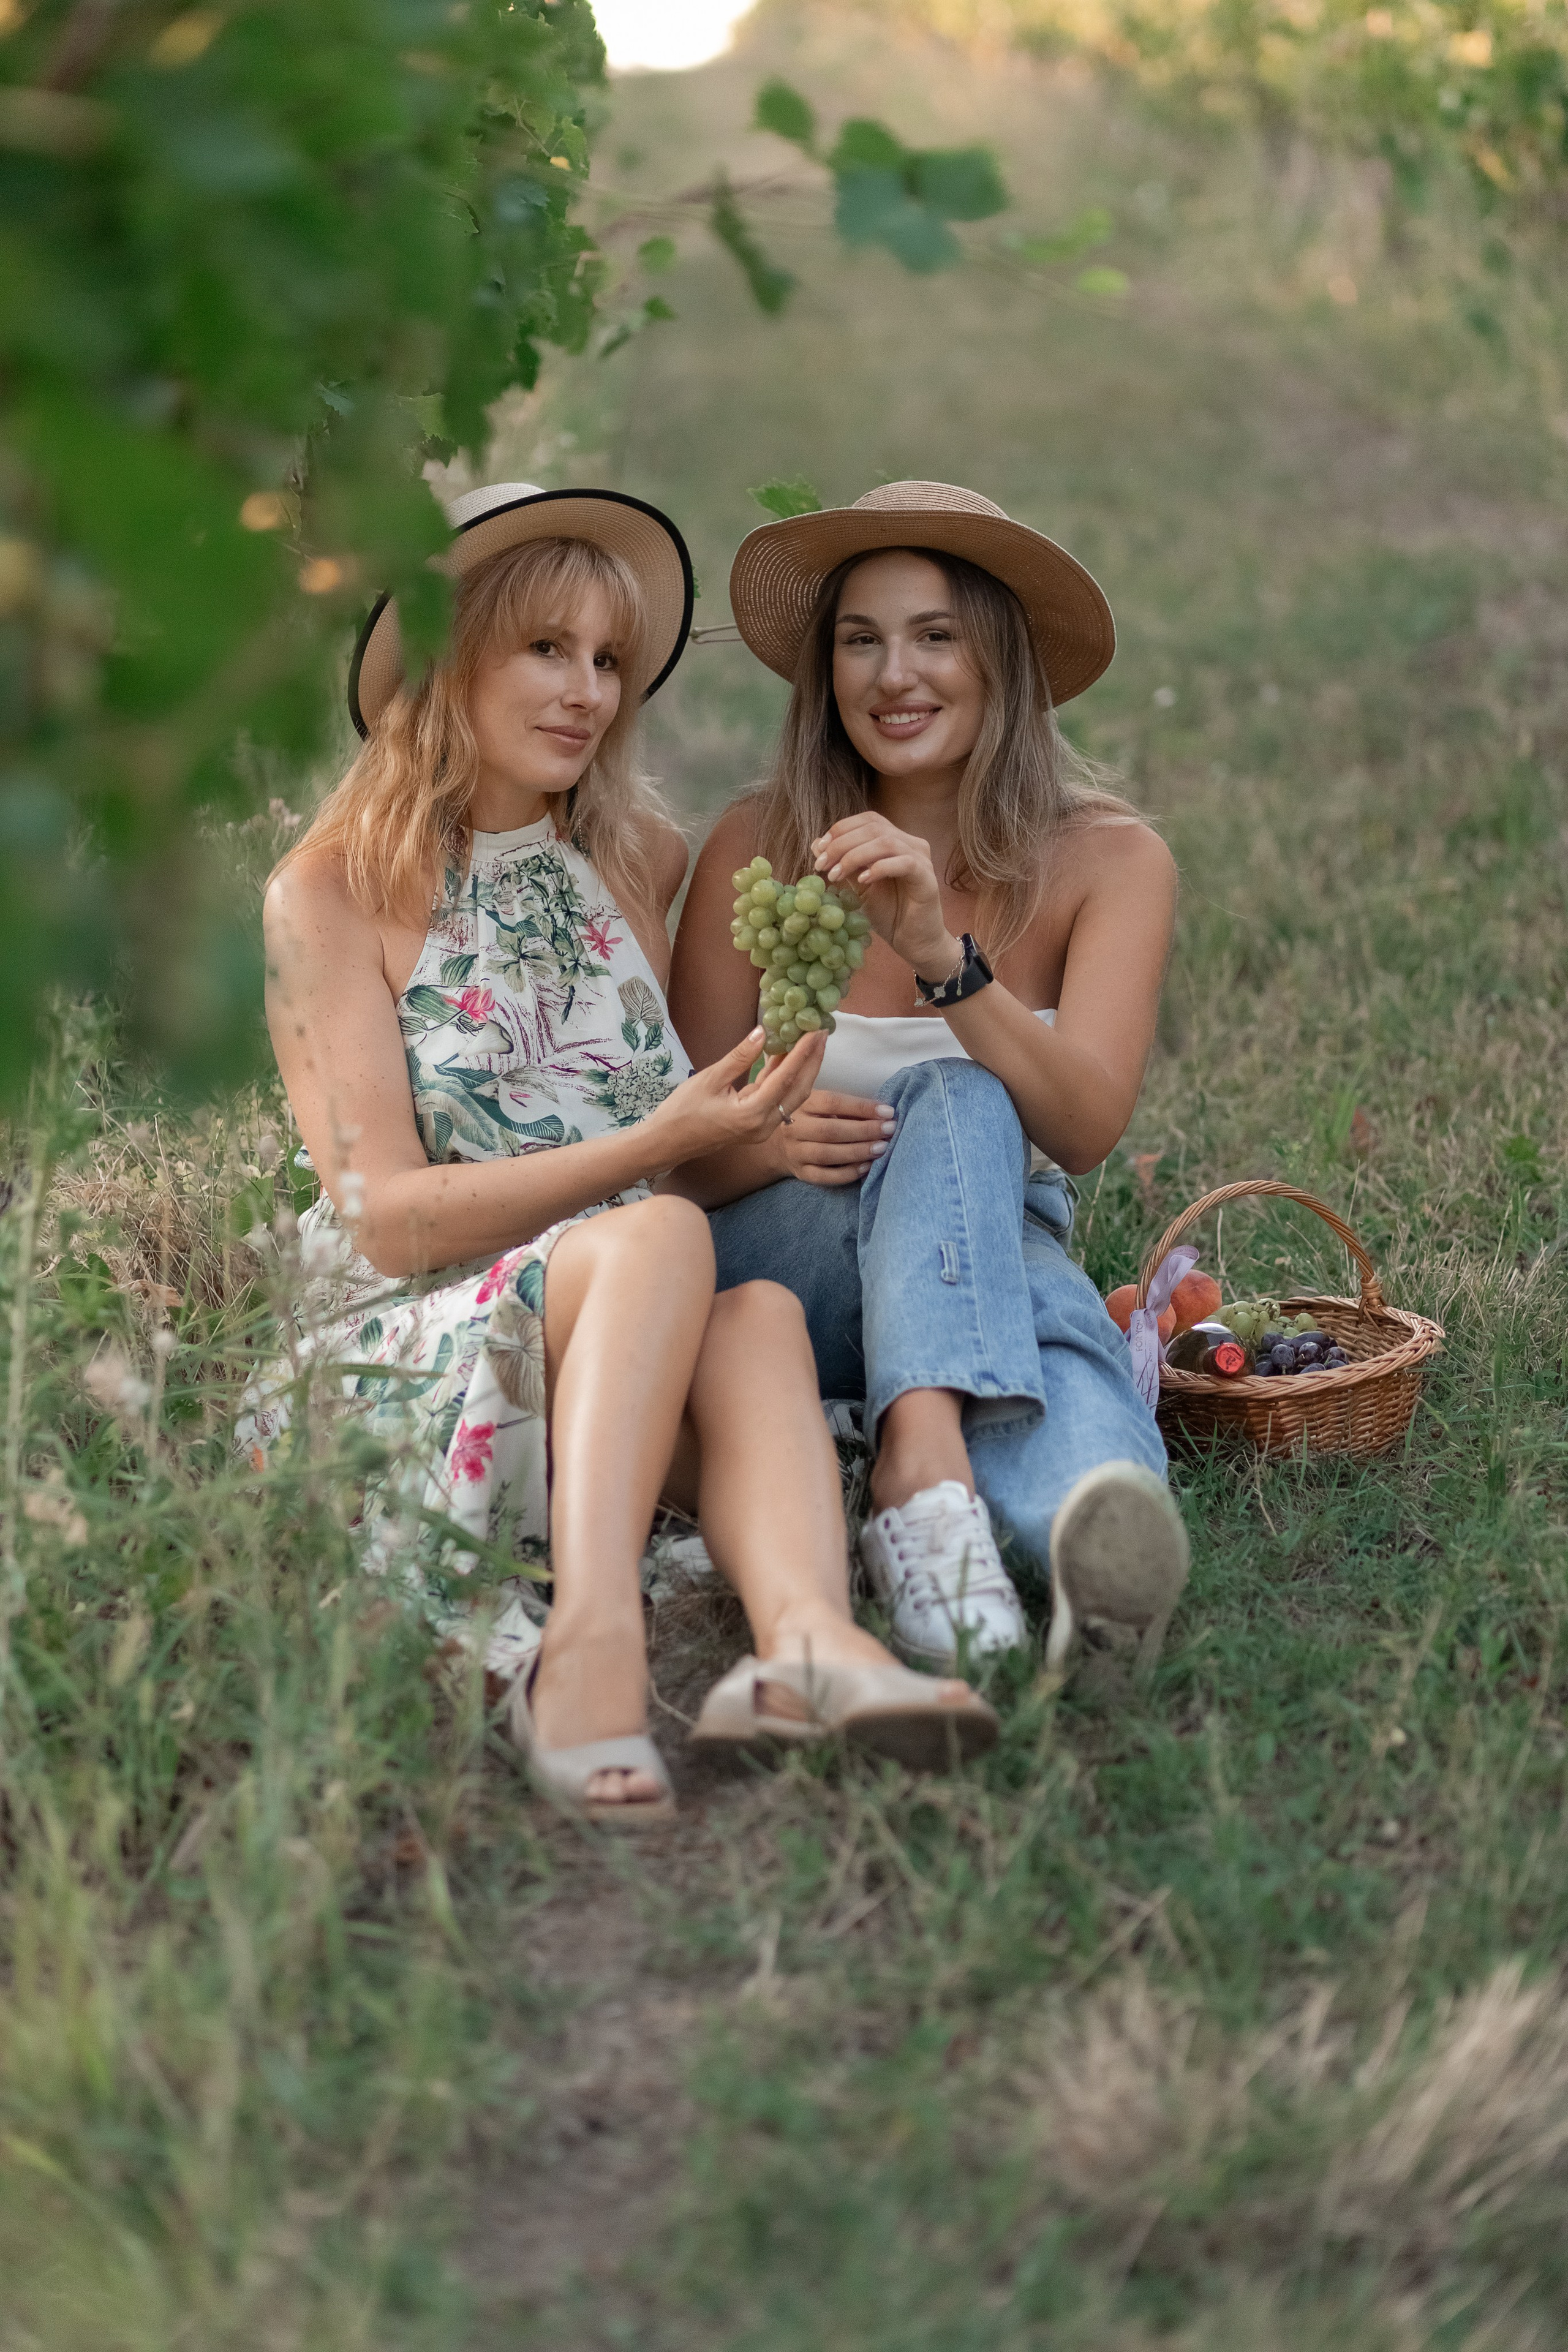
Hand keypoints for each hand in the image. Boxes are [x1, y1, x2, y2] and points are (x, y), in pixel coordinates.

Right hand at [643, 1028, 827, 1165]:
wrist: (667, 1143)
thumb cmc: (682, 1112)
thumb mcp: (710, 1079)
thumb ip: (739, 1057)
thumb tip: (763, 1032)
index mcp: (752, 1114)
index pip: (785, 1079)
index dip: (803, 1053)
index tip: (816, 1032)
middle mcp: (763, 1125)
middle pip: (798, 1091)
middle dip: (812, 1062)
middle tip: (822, 1034)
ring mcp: (761, 1128)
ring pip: (790, 1096)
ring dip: (801, 1070)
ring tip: (811, 1042)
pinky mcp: (756, 1125)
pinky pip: (777, 1100)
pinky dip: (783, 1079)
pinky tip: (786, 1058)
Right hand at [778, 1089, 898, 1187]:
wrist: (779, 1143)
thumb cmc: (811, 1119)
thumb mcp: (820, 1104)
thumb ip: (844, 1107)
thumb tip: (883, 1113)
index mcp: (802, 1104)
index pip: (832, 1102)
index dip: (861, 1107)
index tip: (887, 1111)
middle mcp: (794, 1128)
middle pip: (830, 1130)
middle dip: (864, 1130)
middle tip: (889, 1130)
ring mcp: (796, 1152)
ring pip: (827, 1154)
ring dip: (858, 1152)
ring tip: (882, 1148)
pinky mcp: (801, 1172)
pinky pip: (824, 1176)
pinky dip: (847, 1173)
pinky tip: (867, 1167)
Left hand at [812, 813, 960, 982]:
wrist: (913, 942)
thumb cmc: (888, 913)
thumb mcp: (857, 886)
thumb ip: (842, 864)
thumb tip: (816, 844)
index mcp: (895, 840)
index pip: (868, 820)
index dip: (841, 830)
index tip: (819, 850)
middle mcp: (911, 843)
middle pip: (873, 828)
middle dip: (841, 844)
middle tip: (822, 865)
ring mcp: (921, 859)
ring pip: (886, 842)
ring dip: (855, 856)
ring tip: (837, 875)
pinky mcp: (928, 877)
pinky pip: (904, 863)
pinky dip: (879, 868)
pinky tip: (863, 881)